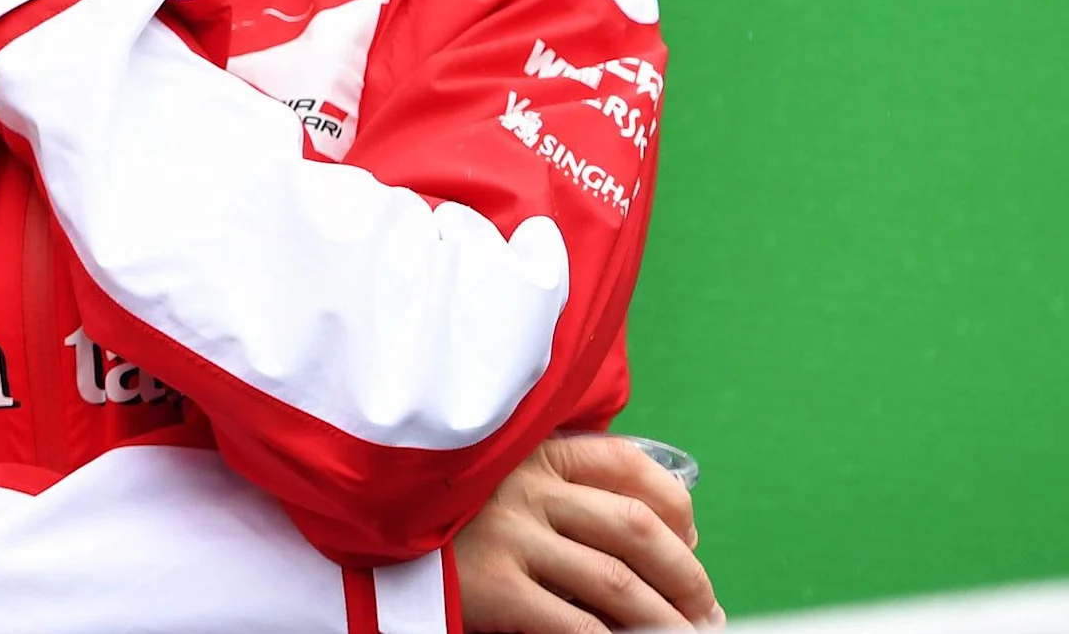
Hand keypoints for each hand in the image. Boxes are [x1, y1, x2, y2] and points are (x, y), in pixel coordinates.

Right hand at [455, 435, 718, 631]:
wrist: (363, 546)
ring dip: (666, 619)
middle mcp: (525, 488)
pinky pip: (577, 623)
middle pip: (636, 527)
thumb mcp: (495, 481)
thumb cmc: (442, 521)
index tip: (692, 539)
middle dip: (686, 573)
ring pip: (618, 581)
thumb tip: (654, 529)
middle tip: (705, 607)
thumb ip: (553, 488)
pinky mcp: (492, 586)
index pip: (627, 464)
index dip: (677, 504)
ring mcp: (508, 536)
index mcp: (532, 453)